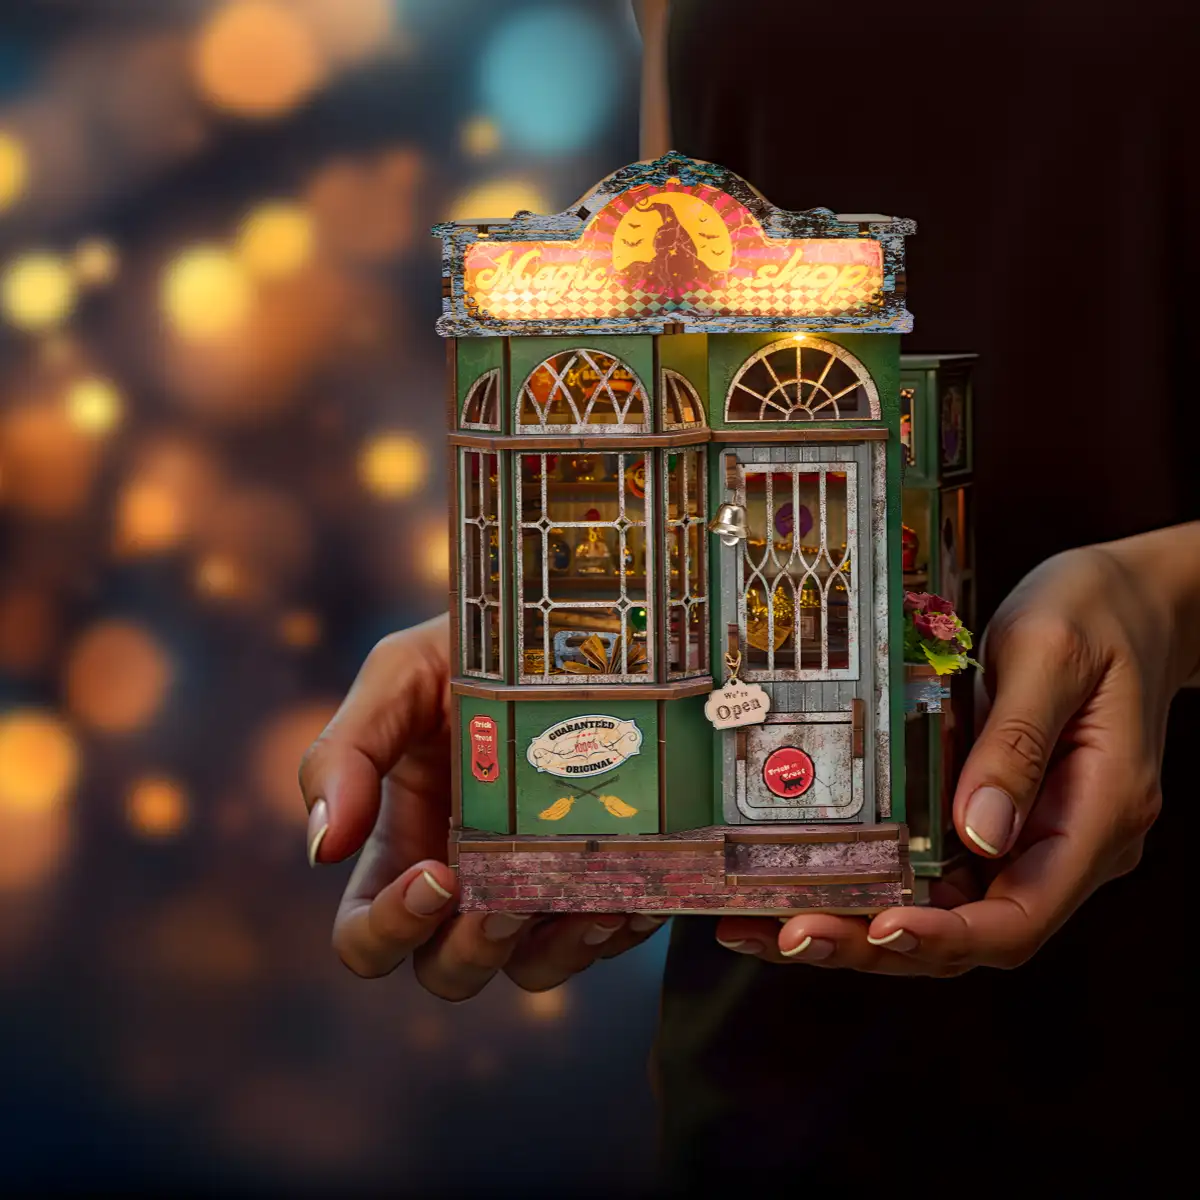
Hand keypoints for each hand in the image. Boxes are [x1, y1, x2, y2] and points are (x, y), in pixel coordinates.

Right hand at [299, 614, 666, 998]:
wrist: (556, 623)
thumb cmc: (460, 653)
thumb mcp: (396, 678)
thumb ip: (345, 751)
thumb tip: (323, 846)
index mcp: (401, 846)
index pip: (368, 935)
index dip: (389, 928)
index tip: (435, 876)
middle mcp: (465, 881)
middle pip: (449, 970)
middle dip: (473, 951)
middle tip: (509, 901)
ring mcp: (535, 882)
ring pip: (533, 968)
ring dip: (559, 953)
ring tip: (591, 905)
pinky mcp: (602, 874)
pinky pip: (610, 932)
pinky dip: (624, 925)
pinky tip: (639, 889)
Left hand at [714, 527, 1199, 974]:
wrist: (1130, 597)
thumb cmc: (1096, 612)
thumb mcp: (1049, 654)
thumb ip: (1016, 743)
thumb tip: (978, 829)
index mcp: (1099, 813)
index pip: (1023, 915)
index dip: (949, 936)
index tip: (882, 927)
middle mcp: (1069, 844)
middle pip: (973, 930)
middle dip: (880, 944)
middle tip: (794, 933)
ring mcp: (1034, 835)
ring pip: (949, 910)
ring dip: (865, 925)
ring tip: (777, 925)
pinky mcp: (1002, 817)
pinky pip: (942, 869)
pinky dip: (879, 883)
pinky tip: (815, 879)